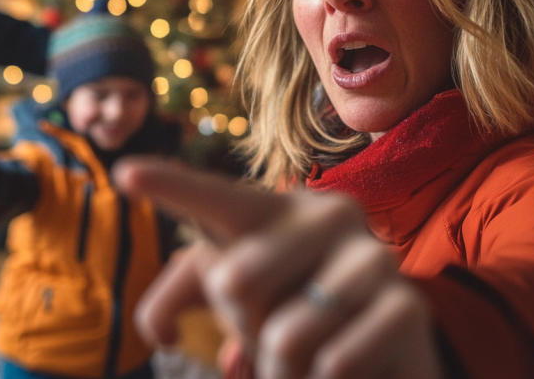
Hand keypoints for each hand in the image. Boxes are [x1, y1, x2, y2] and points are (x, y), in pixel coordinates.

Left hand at [114, 159, 443, 378]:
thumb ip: (182, 294)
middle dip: (242, 328)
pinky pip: (334, 363)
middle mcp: (325, 215)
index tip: (126, 174)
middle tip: (273, 330)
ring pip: (285, 335)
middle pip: (235, 282)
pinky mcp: (408, 307)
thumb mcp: (233, 296)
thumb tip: (159, 333)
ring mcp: (371, 256)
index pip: (214, 197)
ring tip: (307, 358)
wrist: (380, 341)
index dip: (168, 185)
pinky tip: (342, 372)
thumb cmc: (290, 304)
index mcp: (274, 209)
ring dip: (282, 369)